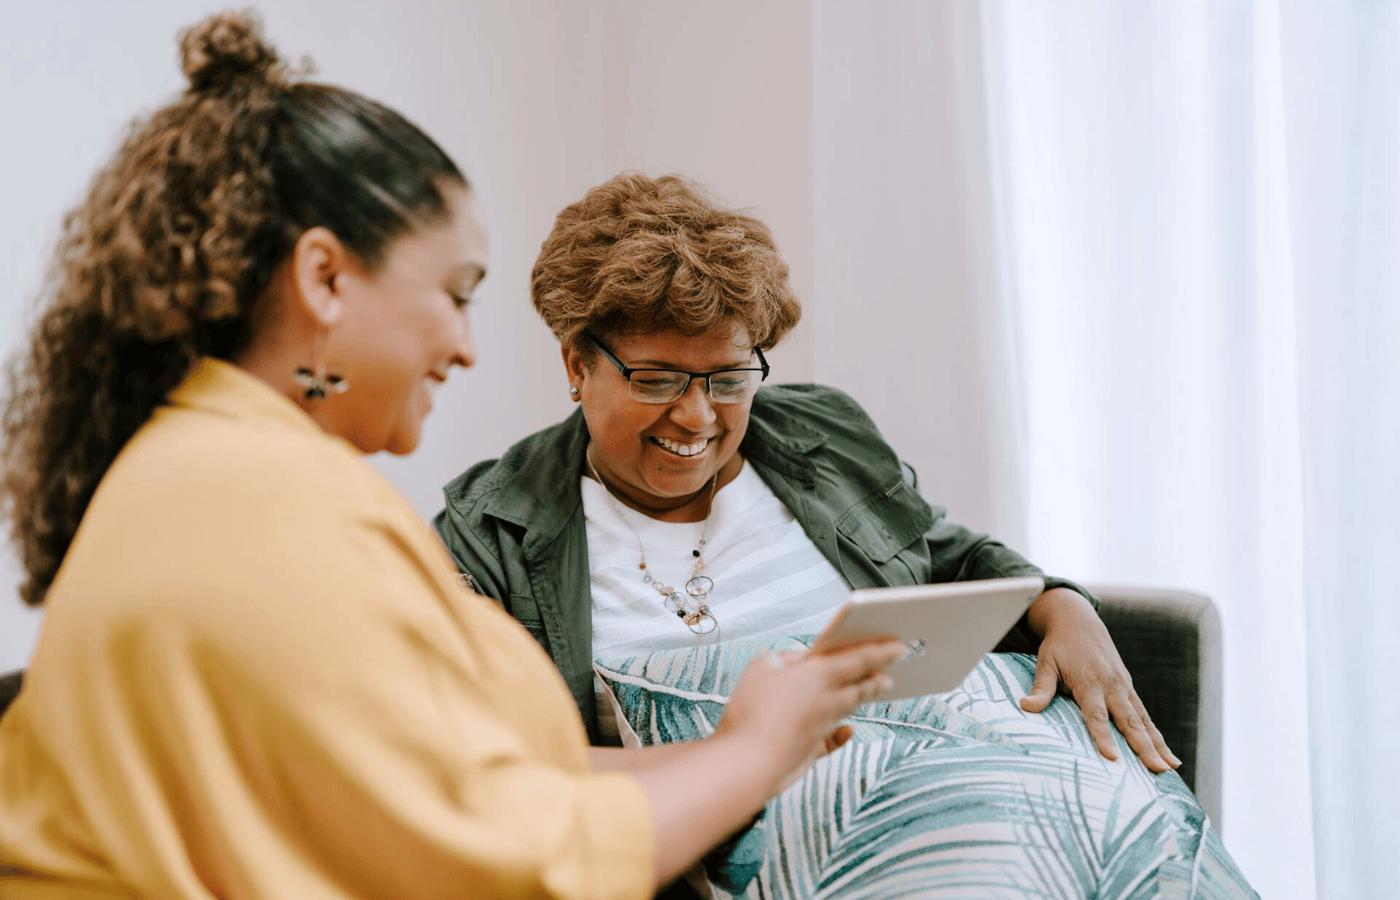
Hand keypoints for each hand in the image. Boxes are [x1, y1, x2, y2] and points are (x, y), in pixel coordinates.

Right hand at [717, 641, 902, 792]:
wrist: (749, 762)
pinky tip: (848, 731)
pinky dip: (842, 734)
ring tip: (873, 691)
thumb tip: (799, 661)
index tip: (899, 647)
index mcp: (818, 675)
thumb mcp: (762, 666)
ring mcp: (821, 728)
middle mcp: (827, 701)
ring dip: (863, 698)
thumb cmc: (752, 709)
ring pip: (848, 710)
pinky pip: (833, 740)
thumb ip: (784, 658)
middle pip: (859, 687)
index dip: (880, 652)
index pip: (858, 659)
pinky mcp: (811, 751)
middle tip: (890, 676)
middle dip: (876, 679)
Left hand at [1019, 588, 1181, 773]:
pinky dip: (1157, 735)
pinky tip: (1168, 754)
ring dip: (1158, 745)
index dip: (1104, 736)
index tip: (1112, 758)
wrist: (1078, 620)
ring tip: (1170, 768)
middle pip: (1129, 721)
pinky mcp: (1129, 688)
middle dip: (1144, 747)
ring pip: (1143, 720)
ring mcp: (1124, 687)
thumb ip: (1041, 688)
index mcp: (1089, 682)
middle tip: (1157, 770)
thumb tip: (1025, 706)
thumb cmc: (1059, 646)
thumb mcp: (1045, 663)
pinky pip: (1145, 715)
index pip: (1096, 715)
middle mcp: (1112, 685)